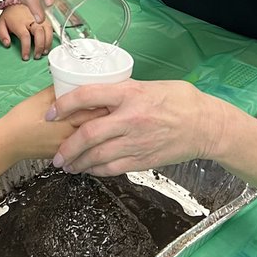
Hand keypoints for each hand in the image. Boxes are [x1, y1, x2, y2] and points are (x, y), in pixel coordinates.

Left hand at [0, 3, 52, 59]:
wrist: (17, 1)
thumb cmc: (10, 14)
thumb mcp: (1, 23)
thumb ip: (2, 35)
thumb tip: (7, 43)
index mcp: (19, 22)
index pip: (25, 36)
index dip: (26, 48)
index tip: (26, 56)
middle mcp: (31, 20)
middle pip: (39, 33)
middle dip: (39, 46)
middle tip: (37, 56)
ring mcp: (39, 18)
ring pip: (47, 30)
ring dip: (47, 43)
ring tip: (44, 52)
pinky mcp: (44, 18)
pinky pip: (51, 27)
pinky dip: (51, 37)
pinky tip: (48, 43)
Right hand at [3, 86, 107, 160]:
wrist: (8, 143)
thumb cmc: (21, 120)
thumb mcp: (40, 99)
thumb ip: (59, 91)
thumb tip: (73, 82)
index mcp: (66, 121)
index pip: (96, 112)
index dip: (108, 103)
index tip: (115, 95)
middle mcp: (71, 137)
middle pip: (99, 126)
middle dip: (109, 115)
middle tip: (117, 106)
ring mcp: (69, 148)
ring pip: (93, 138)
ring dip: (102, 129)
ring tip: (111, 120)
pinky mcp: (66, 154)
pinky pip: (85, 147)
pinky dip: (91, 139)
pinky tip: (96, 133)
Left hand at [46, 79, 224, 176]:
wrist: (206, 126)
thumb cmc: (180, 100)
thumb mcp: (149, 86)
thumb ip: (123, 92)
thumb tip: (98, 96)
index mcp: (130, 94)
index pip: (87, 96)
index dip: (64, 105)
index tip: (51, 112)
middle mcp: (131, 119)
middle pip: (88, 135)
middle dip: (66, 147)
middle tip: (55, 154)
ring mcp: (137, 141)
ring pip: (98, 156)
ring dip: (78, 163)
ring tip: (66, 165)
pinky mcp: (144, 159)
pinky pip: (113, 168)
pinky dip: (97, 170)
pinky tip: (89, 169)